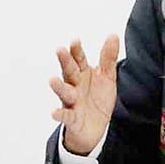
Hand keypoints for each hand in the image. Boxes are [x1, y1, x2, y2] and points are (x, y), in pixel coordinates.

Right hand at [49, 35, 118, 154]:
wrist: (95, 128)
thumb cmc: (97, 99)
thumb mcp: (106, 77)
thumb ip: (108, 58)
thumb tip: (113, 35)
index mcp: (82, 75)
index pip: (79, 60)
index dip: (77, 50)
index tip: (75, 40)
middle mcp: (74, 86)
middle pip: (69, 72)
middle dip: (65, 61)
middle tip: (60, 49)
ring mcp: (72, 102)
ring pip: (65, 92)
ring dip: (59, 86)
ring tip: (52, 79)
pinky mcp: (72, 119)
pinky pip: (65, 116)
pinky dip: (60, 114)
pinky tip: (53, 112)